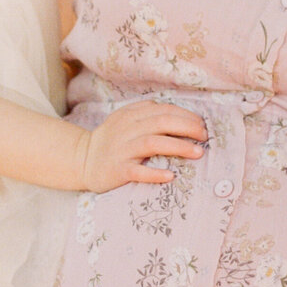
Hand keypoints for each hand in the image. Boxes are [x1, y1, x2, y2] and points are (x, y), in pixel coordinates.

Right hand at [79, 101, 207, 191]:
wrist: (82, 160)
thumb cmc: (112, 140)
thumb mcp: (125, 119)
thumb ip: (147, 112)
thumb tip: (180, 114)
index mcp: (131, 115)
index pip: (163, 110)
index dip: (186, 116)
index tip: (202, 125)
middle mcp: (127, 129)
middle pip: (162, 123)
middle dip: (187, 128)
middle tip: (204, 136)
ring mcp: (122, 149)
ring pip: (153, 143)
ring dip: (178, 147)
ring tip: (198, 153)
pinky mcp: (117, 170)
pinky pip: (137, 171)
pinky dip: (154, 173)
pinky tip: (170, 176)